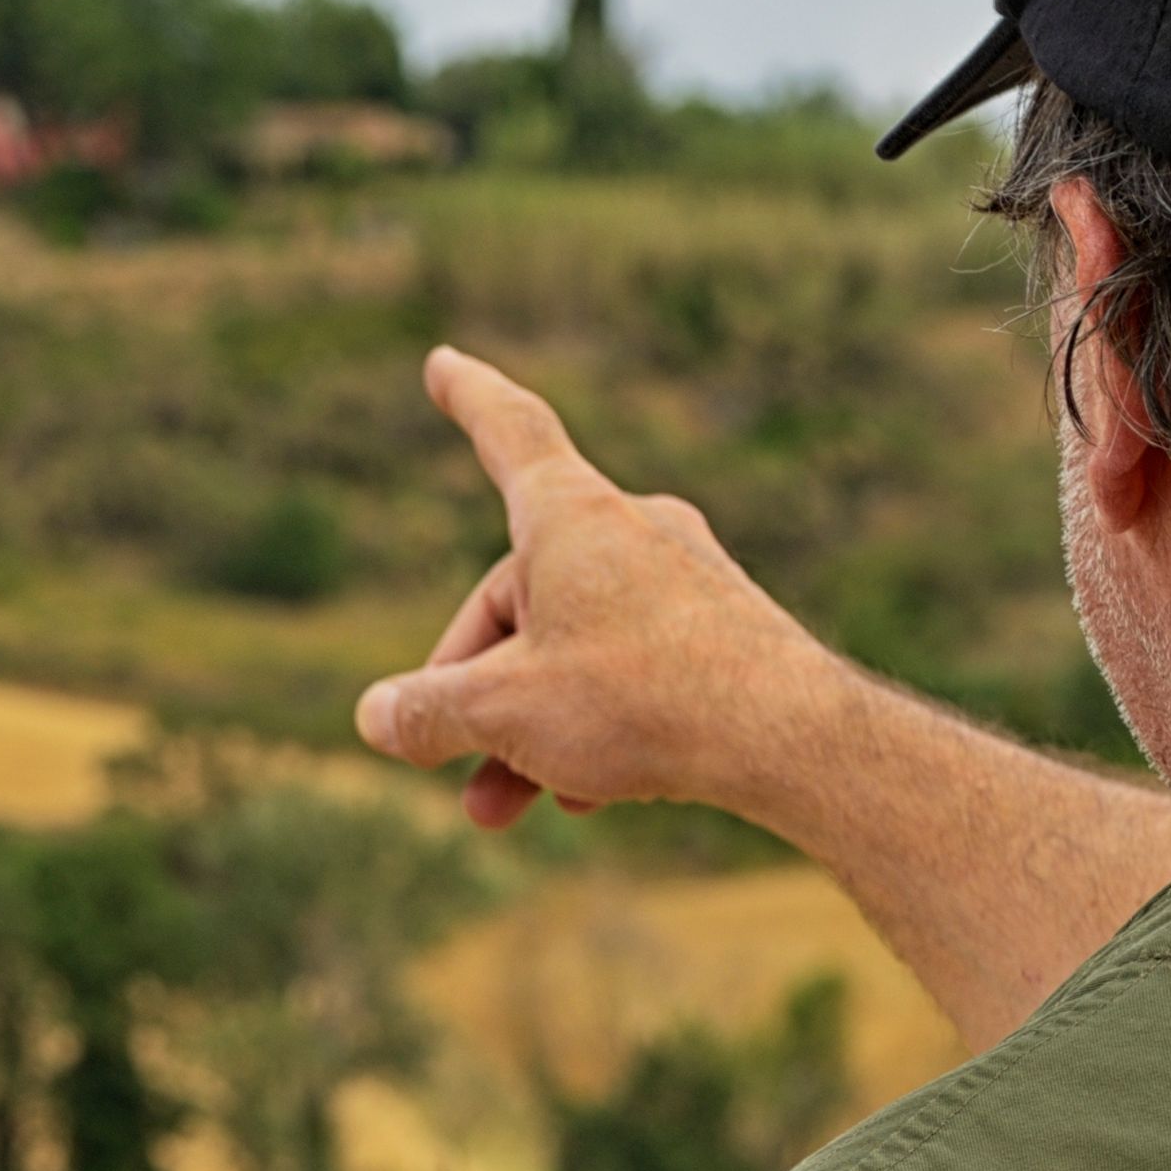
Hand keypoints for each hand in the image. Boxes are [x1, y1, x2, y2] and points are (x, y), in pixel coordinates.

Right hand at [358, 348, 868, 832]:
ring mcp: (683, 579)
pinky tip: (585, 798)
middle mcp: (629, 530)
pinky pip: (630, 668)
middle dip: (473, 691)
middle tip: (443, 764)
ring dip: (525, 728)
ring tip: (502, 808)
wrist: (793, 741)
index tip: (443, 361)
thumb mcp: (504, 713)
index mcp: (570, 516)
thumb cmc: (642, 703)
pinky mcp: (722, 631)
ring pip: (571, 645)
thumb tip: (377, 717)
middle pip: (517, 599)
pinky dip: (593, 725)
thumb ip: (427, 712)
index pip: (508, 433)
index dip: (469, 400)